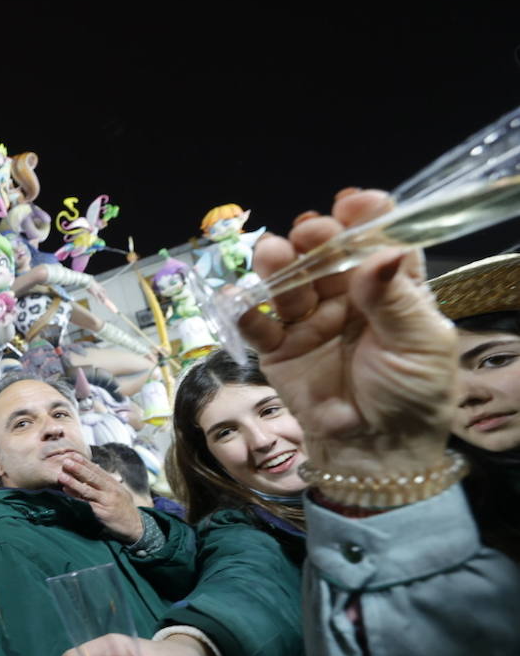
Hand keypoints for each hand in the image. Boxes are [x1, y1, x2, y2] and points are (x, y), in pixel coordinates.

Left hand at [57, 454, 143, 542]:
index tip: (73, 454)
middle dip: (78, 468)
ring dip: (73, 482)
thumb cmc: (124, 508)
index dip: (85, 462)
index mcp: (113, 484)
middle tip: (66, 461)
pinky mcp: (102, 513)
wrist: (135, 526)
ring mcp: (106, 501)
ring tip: (61, 475)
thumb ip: (106, 481)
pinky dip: (76, 496)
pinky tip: (66, 491)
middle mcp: (110, 490)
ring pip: (88, 489)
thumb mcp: (118, 492)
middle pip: (92, 477)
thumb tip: (95, 468)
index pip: (97, 470)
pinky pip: (86, 503)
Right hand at [245, 188, 454, 476]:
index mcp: (389, 289)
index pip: (377, 242)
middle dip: (316, 238)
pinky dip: (243, 312)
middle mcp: (347, 298)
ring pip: (288, 283)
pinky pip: (257, 326)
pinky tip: (236, 300)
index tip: (354, 203)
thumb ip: (396, 300)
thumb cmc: (412, 396)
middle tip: (309, 231)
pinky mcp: (278, 350)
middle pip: (325, 256)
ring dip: (277, 265)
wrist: (376, 452)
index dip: (366, 218)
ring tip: (270, 253)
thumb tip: (382, 252)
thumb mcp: (419, 346)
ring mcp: (309, 322)